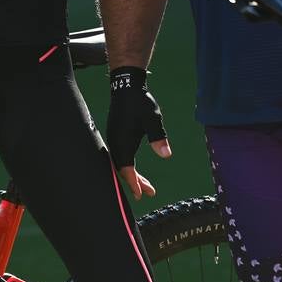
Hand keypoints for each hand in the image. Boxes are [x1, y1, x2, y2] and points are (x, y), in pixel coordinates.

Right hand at [105, 67, 171, 198]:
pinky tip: (134, 169)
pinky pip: (119, 157)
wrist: (126, 86)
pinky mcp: (115, 135)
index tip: (142, 194)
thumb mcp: (153, 119)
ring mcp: (114, 139)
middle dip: (135, 183)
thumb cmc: (140, 102)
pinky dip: (127, 166)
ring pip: (120, 164)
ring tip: (145, 185)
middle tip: (150, 193)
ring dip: (132, 175)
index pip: (127, 169)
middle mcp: (115, 143)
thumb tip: (166, 155)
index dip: (134, 183)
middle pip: (122, 170)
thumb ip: (158, 137)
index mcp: (122, 142)